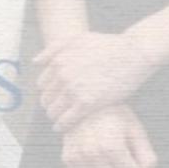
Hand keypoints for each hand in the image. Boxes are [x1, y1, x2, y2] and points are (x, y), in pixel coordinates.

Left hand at [34, 29, 159, 130]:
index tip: (52, 98)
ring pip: (54, 110)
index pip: (42, 84)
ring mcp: (74, 89)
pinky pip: (67, 120)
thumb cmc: (108, 45)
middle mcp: (63, 75)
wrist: (133, 53)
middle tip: (54, 111)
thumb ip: (54, 48)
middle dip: (49, 105)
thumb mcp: (78, 38)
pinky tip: (62, 128)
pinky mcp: (88, 103)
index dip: (46, 92)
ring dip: (54, 116)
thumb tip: (35, 62)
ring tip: (58, 120)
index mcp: (59, 60)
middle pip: (46, 98)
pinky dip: (62, 126)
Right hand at [58, 103, 158, 167]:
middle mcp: (92, 152)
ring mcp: (78, 156)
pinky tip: (98, 160)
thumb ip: (147, 159)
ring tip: (109, 156)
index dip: (137, 167)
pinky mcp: (68, 158)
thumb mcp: (136, 132)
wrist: (87, 102)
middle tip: (119, 150)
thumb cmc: (117, 117)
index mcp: (111, 145)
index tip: (132, 150)